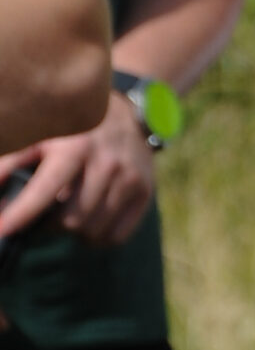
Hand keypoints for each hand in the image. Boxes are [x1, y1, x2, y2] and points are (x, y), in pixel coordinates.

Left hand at [0, 91, 157, 250]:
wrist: (127, 113)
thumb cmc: (74, 129)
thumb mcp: (41, 136)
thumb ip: (11, 163)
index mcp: (75, 147)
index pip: (45, 190)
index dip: (21, 214)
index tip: (2, 231)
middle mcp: (106, 163)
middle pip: (72, 220)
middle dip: (51, 225)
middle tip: (45, 216)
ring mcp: (129, 178)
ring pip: (94, 230)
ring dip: (75, 231)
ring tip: (68, 214)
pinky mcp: (145, 191)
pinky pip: (117, 235)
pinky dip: (98, 237)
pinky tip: (90, 221)